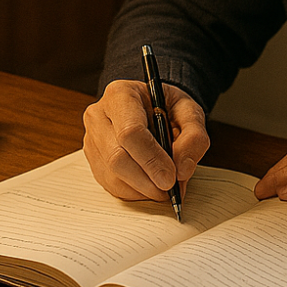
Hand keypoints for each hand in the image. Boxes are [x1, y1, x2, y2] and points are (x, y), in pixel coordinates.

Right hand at [83, 79, 209, 202]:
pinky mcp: (93, 160)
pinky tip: (150, 185)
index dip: (152, 159)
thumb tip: (182, 170)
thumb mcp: (190, 111)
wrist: (151, 106)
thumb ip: (194, 137)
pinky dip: (134, 192)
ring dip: (142, 189)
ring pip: (112, 176)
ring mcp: (92, 139)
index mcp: (121, 95)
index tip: (171, 178)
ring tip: (164, 187)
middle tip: (171, 189)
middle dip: (148, 180)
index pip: (130, 132)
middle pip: (117, 158)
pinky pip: (110, 185)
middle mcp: (99, 116)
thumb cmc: (168, 106)